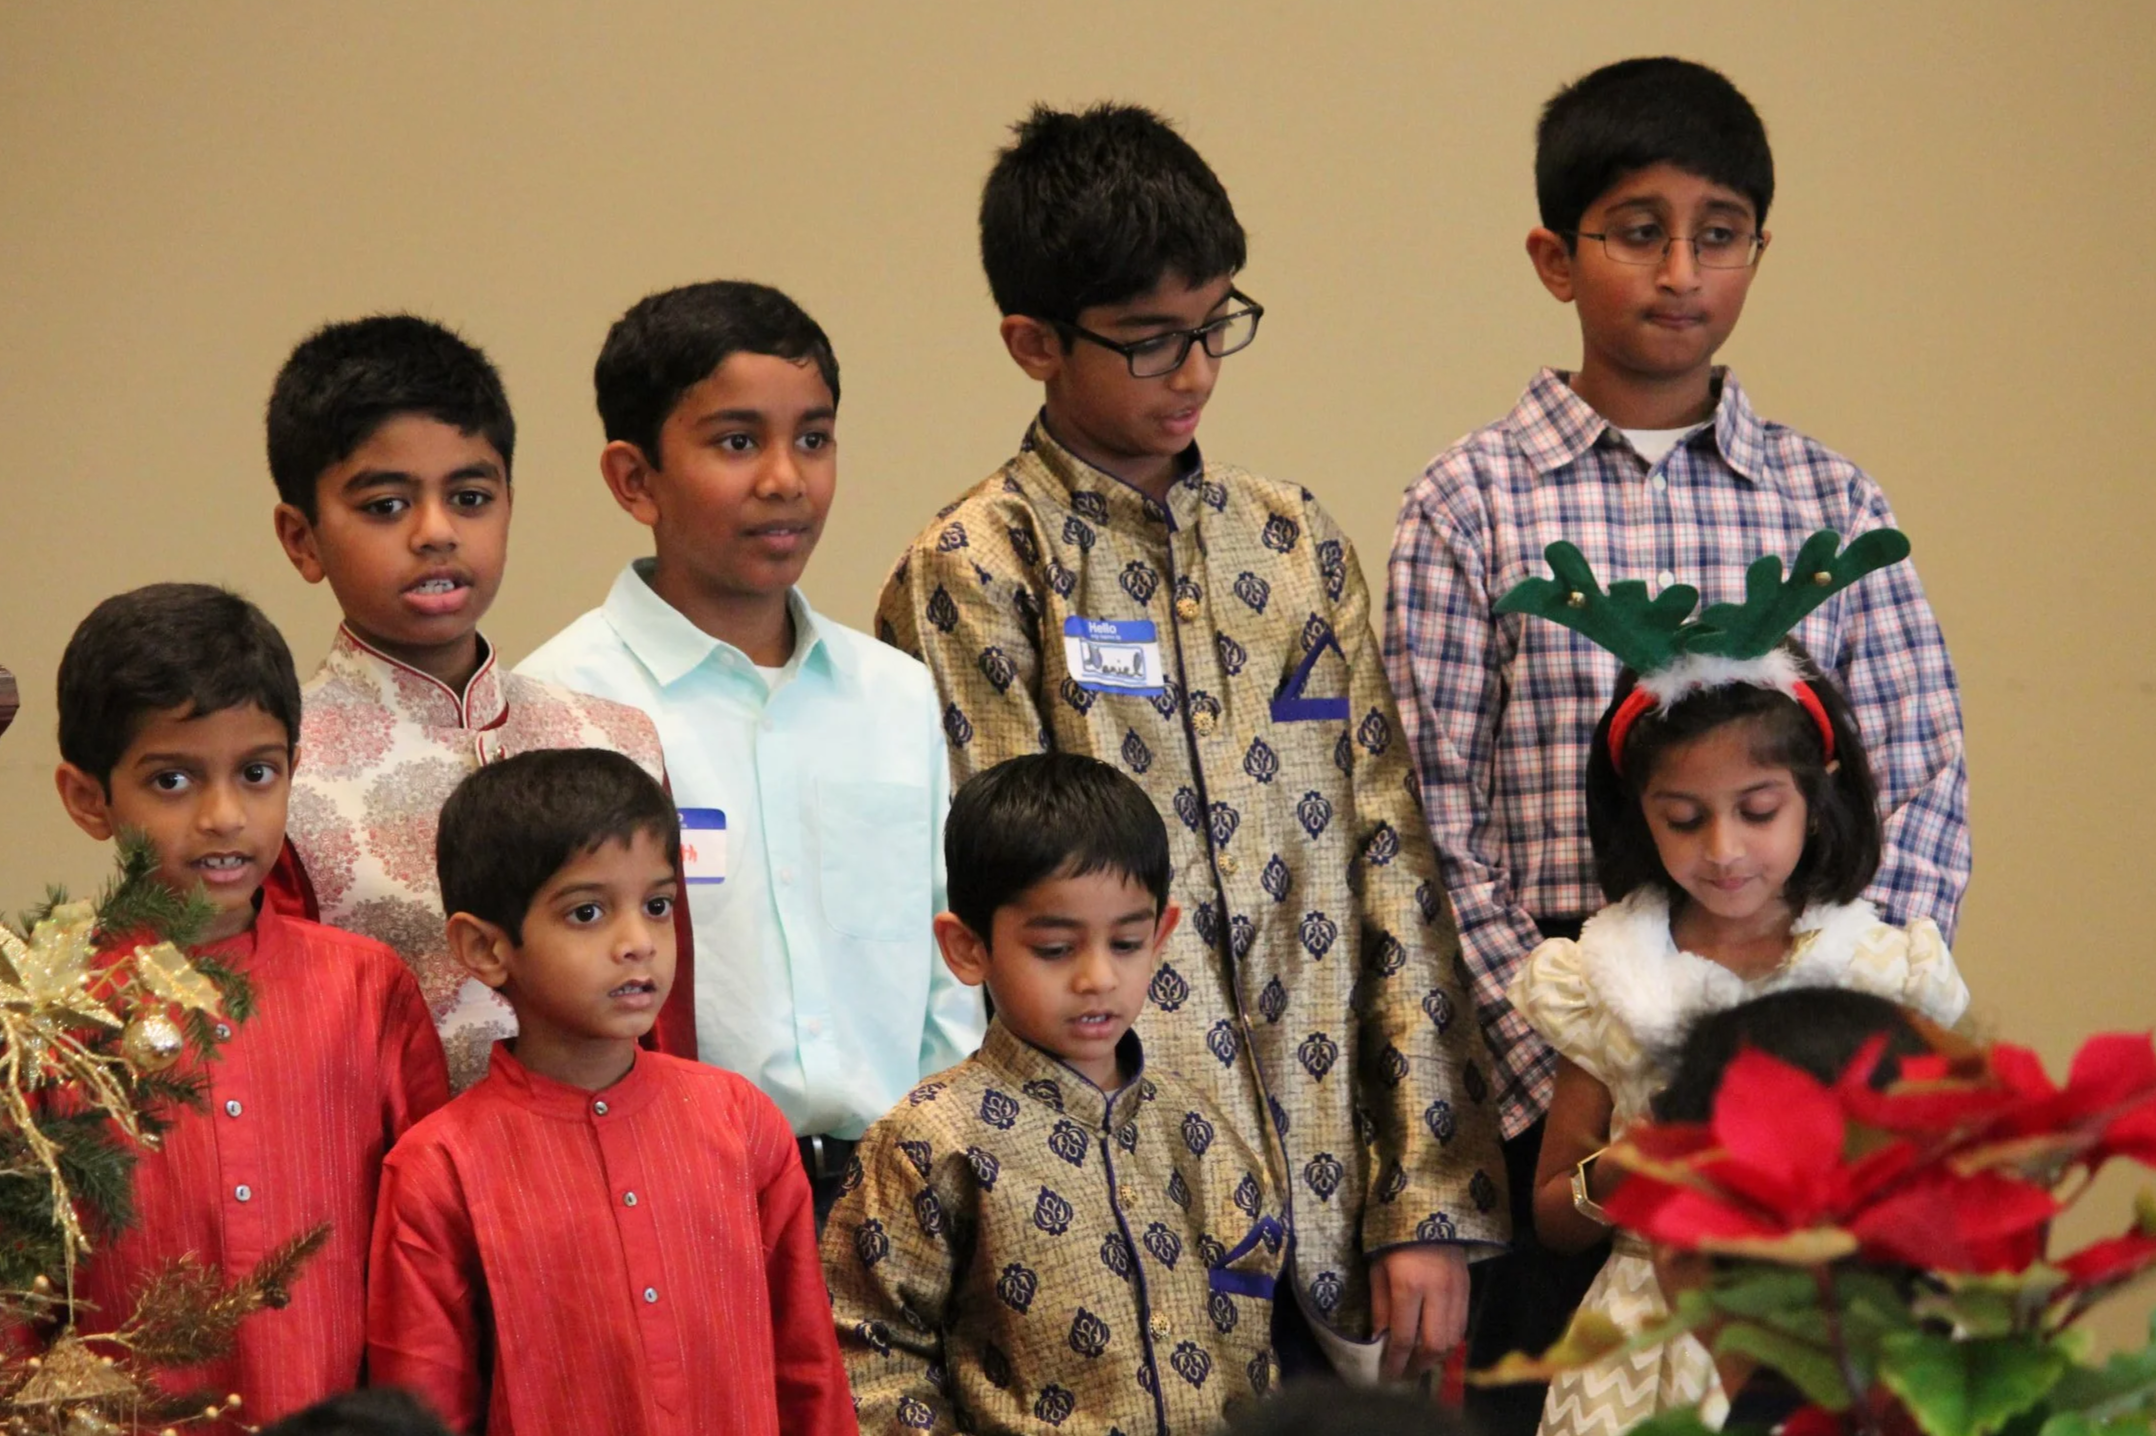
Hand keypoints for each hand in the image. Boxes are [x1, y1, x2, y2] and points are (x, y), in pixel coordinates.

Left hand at [1368, 1243, 1469, 1380]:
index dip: (1396, 1362)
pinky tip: (1435, 1345)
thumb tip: (1379, 1340)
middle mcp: (1437, 1293)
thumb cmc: (1393, 1240)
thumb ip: (1380, 1307)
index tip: (1387, 1375)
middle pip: (1432, 1346)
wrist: (1426, 1212)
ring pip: (1452, 1340)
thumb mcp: (1377, 1270)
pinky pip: (1462, 1326)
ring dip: (1435, 1358)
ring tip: (1418, 1363)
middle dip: (1418, 1366)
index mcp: (1408, 1286)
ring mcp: (1456, 1292)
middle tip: (1404, 1374)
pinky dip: (1449, 1342)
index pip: (1404, 1337)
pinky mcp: (1468, 1289)